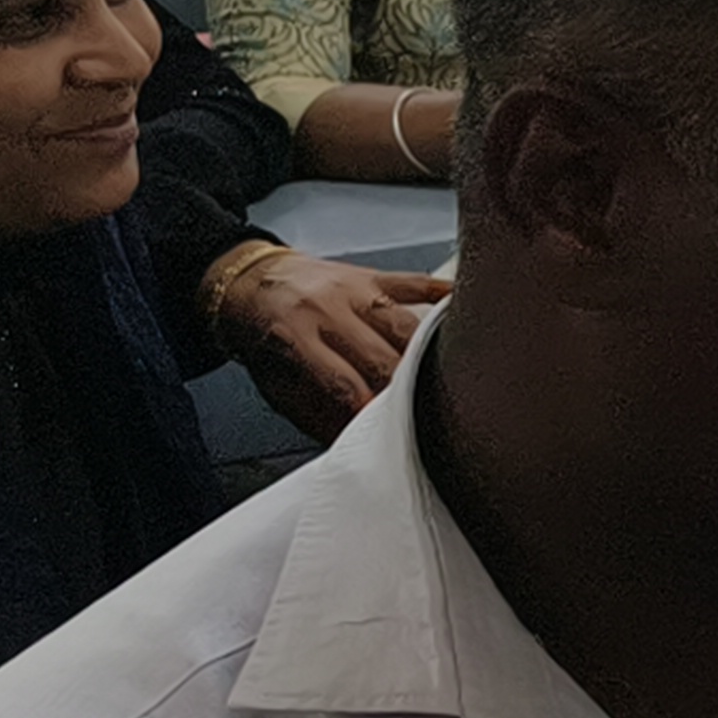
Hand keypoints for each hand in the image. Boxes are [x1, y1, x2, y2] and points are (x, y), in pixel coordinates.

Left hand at [215, 251, 446, 442]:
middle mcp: (327, 309)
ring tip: (452, 381)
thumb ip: (314, 413)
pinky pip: (419, 284)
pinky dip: (445, 299)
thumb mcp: (273, 383)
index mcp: (294, 337)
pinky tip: (467, 317)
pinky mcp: (376, 275)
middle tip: (426, 414)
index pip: (344, 384)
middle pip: (384, 357)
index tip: (393, 434)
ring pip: (408, 325)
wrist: (249, 280)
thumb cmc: (265, 335)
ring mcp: (356, 289)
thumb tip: (355, 442)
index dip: (370, 413)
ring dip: (431, 356)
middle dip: (406, 390)